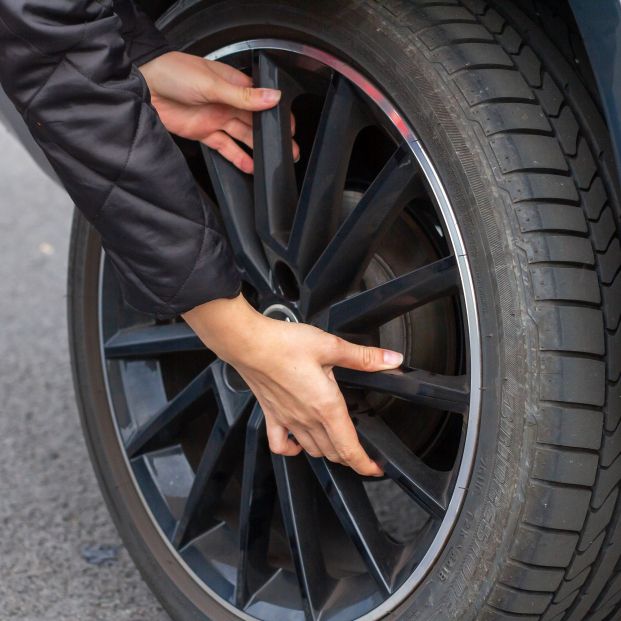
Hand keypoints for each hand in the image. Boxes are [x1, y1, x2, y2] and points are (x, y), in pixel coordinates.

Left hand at [139, 51, 298, 173]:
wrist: (144, 89)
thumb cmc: (173, 74)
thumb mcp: (212, 84)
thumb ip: (243, 96)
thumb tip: (273, 97)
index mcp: (233, 84)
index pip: (261, 100)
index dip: (276, 113)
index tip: (290, 127)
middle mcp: (227, 102)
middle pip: (255, 121)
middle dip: (272, 135)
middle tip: (290, 150)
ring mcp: (217, 118)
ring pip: (243, 136)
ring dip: (258, 149)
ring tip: (274, 161)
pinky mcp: (205, 133)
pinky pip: (226, 147)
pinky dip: (238, 158)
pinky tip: (250, 166)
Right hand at [182, 295, 403, 475]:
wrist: (249, 343)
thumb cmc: (284, 344)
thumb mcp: (331, 346)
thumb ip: (363, 357)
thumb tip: (391, 360)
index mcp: (326, 406)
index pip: (349, 449)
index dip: (366, 464)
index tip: (375, 468)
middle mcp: (307, 419)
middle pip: (333, 453)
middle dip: (351, 457)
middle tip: (362, 454)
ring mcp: (288, 420)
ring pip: (312, 450)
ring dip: (328, 453)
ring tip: (339, 446)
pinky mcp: (271, 415)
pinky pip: (281, 445)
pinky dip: (293, 450)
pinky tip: (299, 444)